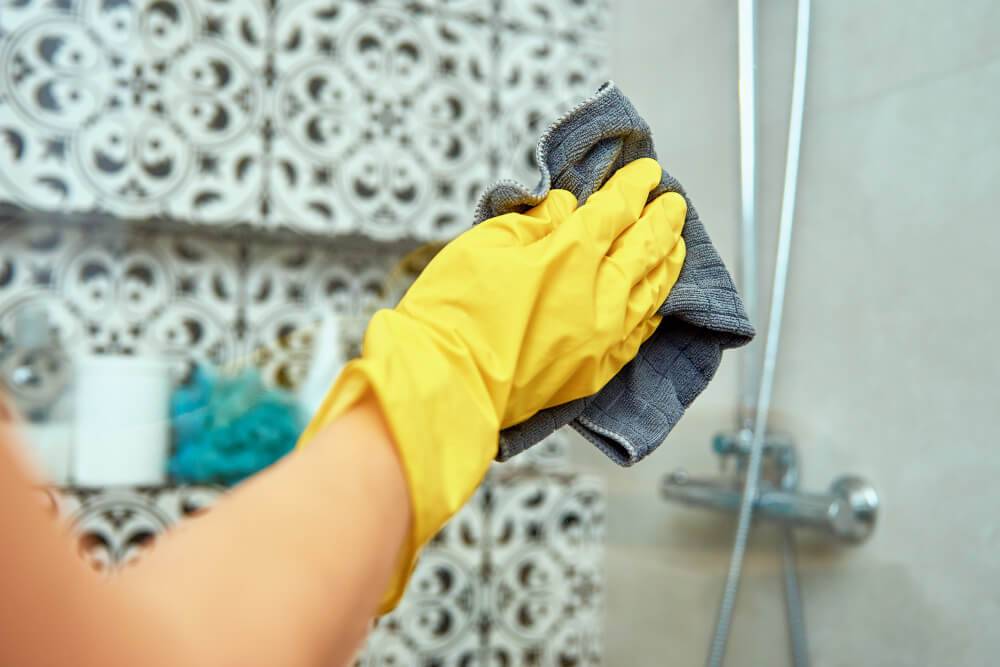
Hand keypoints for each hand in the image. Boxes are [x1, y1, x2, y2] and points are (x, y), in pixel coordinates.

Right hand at [297, 157, 686, 610]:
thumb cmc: (453, 310)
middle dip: (663, 220)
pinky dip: (653, 310)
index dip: (634, 186)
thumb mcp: (485, 244)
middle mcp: (598, 295)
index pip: (616, 210)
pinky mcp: (595, 372)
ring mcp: (602, 338)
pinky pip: (639, 334)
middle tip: (674, 202)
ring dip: (667, 262)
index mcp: (570, 255)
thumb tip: (566, 208)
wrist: (444, 385)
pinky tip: (657, 301)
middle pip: (645, 248)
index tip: (648, 172)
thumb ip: (535, 222)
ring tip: (676, 244)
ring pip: (651, 292)